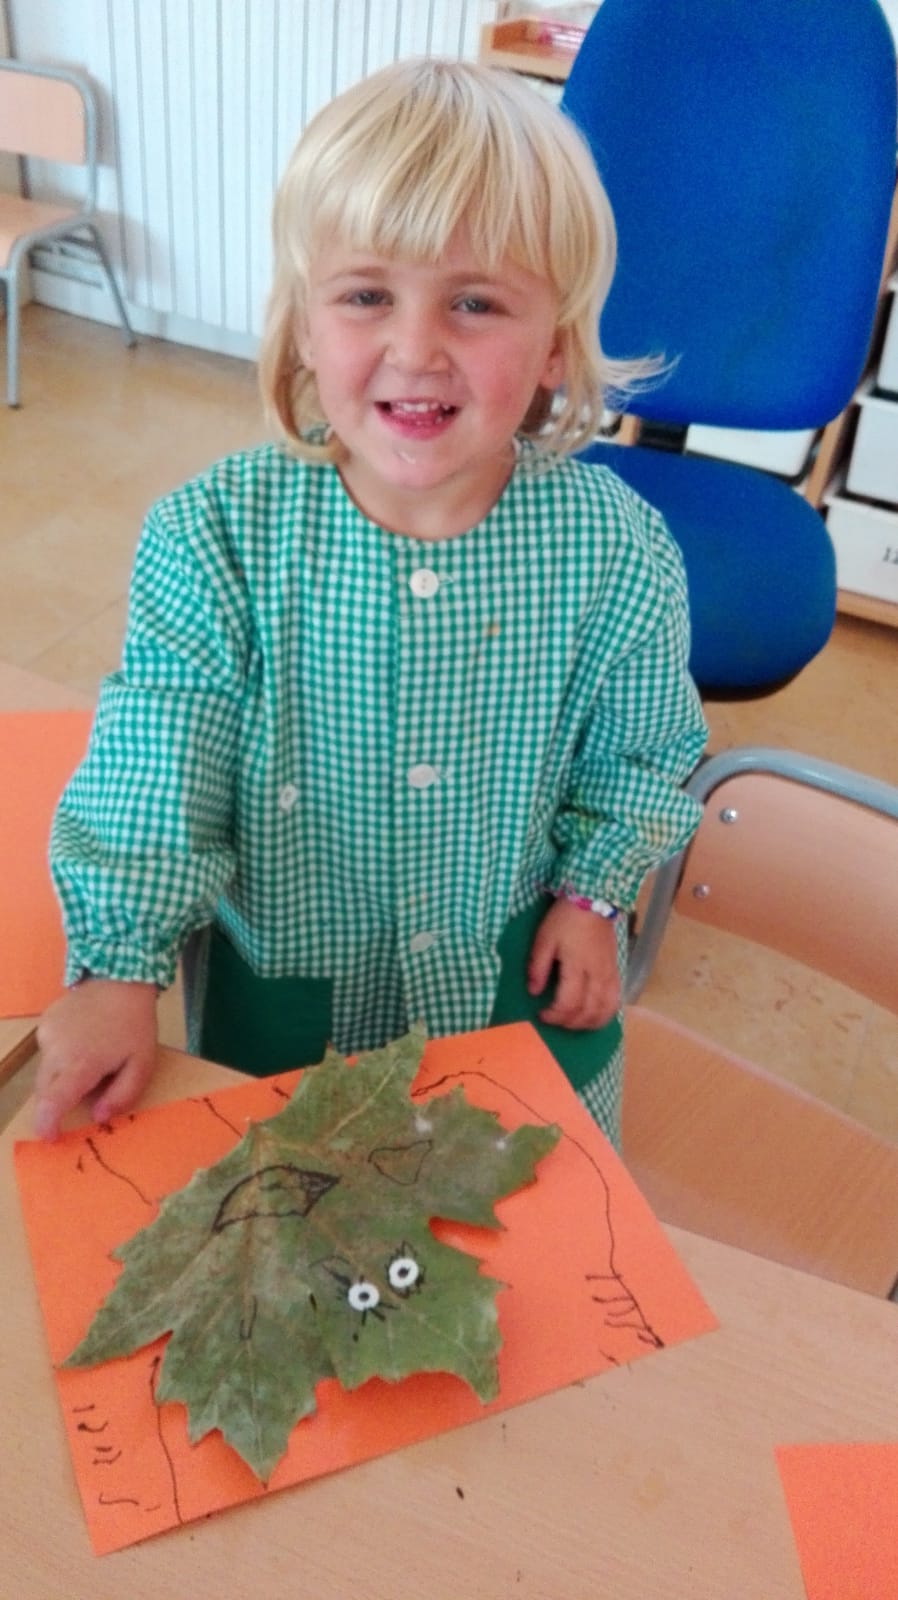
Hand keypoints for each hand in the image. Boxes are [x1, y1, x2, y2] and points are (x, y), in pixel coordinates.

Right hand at [33, 978, 158, 1139]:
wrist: (120, 979)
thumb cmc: (135, 1025)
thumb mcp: (142, 1064)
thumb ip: (122, 1095)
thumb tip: (98, 1117)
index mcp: (81, 1064)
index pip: (53, 1102)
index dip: (47, 1124)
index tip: (50, 1137)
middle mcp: (56, 1051)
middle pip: (45, 1091)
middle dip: (57, 1102)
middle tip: (83, 1095)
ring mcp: (47, 1034)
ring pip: (44, 1071)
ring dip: (60, 1078)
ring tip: (89, 1061)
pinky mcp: (44, 1022)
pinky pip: (47, 1051)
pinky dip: (59, 1057)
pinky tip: (82, 1042)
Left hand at [527, 898, 620, 1030]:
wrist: (594, 901)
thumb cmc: (565, 919)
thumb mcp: (544, 938)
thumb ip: (538, 967)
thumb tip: (533, 991)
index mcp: (577, 967)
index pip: (569, 1004)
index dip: (554, 1016)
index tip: (541, 1014)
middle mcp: (597, 975)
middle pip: (588, 1012)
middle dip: (569, 1023)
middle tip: (554, 1019)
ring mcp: (609, 975)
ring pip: (605, 1010)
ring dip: (588, 1023)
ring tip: (572, 1022)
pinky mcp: (615, 972)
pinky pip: (615, 1001)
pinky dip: (605, 1014)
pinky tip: (593, 1016)